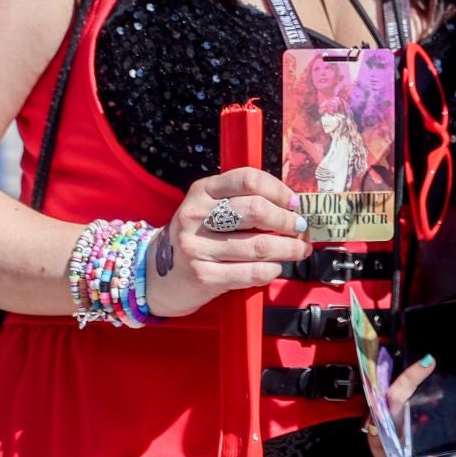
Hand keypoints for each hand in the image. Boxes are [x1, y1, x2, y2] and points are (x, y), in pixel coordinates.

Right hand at [141, 168, 312, 318]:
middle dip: (287, 220)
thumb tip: (290, 206)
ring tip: (298, 250)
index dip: (278, 190)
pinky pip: (251, 272)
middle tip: (299, 228)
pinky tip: (274, 267)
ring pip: (259, 245)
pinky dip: (271, 270)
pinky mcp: (203, 276)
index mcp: (201, 191)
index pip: (248, 179)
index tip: (294, 203)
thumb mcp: (207, 209)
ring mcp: (197, 247)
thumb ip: (240, 202)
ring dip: (288, 248)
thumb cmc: (195, 239)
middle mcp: (196, 216)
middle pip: (257, 210)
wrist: (156, 276)